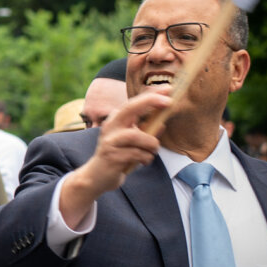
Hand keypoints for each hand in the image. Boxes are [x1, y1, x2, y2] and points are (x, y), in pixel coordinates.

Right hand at [59, 91, 168, 227]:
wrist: (97, 176)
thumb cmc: (117, 156)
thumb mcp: (133, 142)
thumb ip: (145, 132)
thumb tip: (162, 124)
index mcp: (115, 121)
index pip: (132, 103)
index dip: (150, 95)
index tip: (168, 89)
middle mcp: (110, 127)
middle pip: (129, 108)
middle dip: (149, 102)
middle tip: (169, 101)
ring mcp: (110, 141)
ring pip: (137, 135)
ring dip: (151, 144)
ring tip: (152, 151)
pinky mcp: (112, 156)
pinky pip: (138, 154)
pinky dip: (146, 158)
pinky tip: (144, 162)